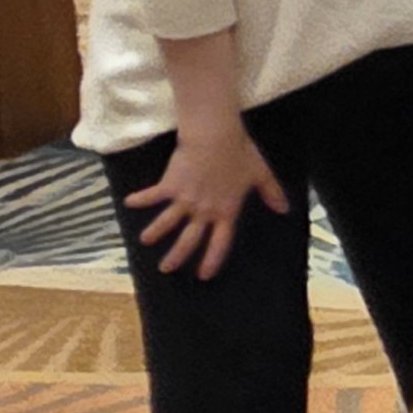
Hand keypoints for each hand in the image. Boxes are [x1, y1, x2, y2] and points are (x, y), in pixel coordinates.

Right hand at [121, 117, 289, 278]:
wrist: (216, 137)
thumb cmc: (240, 153)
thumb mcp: (261, 174)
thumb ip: (271, 193)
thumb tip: (284, 209)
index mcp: (226, 211)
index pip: (220, 242)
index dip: (212, 259)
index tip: (203, 275)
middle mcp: (204, 210)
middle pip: (189, 240)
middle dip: (177, 256)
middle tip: (166, 268)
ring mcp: (184, 199)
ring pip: (166, 223)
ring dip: (155, 233)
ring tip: (145, 241)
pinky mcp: (169, 185)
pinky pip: (152, 195)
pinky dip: (140, 199)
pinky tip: (127, 202)